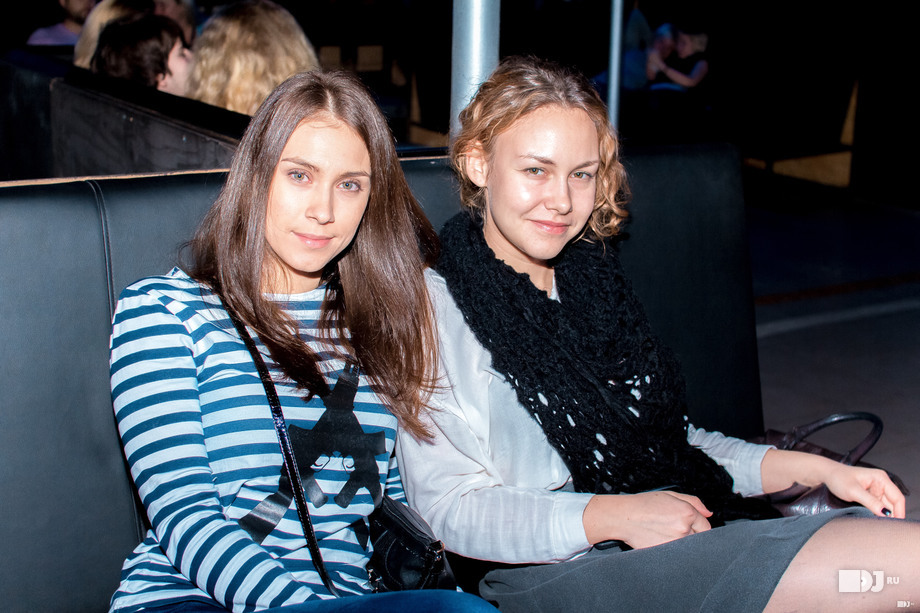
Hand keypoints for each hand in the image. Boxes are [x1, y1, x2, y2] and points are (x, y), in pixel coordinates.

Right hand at [584, 491, 712, 549]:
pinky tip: (660, 539)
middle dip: (690, 534)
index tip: (688, 525)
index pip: (705, 527)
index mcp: (687, 512)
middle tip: (673, 528)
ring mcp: (675, 543)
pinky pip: (676, 554)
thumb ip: (694, 502)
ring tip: (664, 532)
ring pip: (687, 547)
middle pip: (698, 538)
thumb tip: (709, 513)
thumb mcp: (670, 495)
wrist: (624, 517)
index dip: (697, 526)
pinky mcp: (666, 553)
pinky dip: (671, 549)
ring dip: (680, 542)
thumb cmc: (644, 504)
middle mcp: (683, 529)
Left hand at [823, 463, 905, 517]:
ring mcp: (876, 490)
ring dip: (884, 516)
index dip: (899, 512)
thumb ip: (870, 502)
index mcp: (881, 478)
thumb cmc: (838, 478)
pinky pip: (878, 507)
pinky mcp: (871, 496)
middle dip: (892, 515)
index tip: (896, 524)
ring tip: (879, 525)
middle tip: (886, 528)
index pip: (897, 497)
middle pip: (893, 503)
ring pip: (886, 507)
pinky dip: (877, 514)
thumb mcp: (853, 491)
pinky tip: (873, 520)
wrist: (826, 474)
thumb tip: (885, 513)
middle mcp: (881, 483)